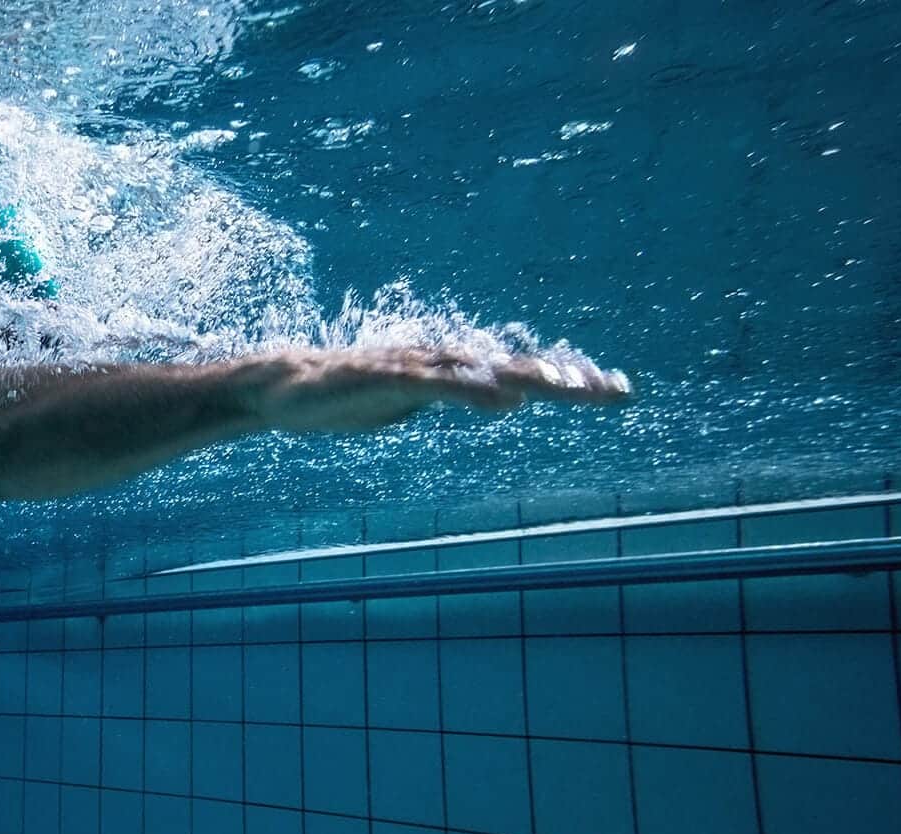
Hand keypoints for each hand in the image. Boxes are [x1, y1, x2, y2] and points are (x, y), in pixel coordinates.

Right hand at [251, 346, 630, 431]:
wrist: (282, 387)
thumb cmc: (346, 396)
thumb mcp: (415, 404)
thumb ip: (460, 399)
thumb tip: (509, 400)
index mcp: (449, 370)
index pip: (518, 372)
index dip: (565, 378)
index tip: (614, 389)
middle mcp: (440, 361)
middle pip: (516, 367)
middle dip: (568, 378)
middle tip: (618, 391)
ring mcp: (414, 367)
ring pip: (485, 370)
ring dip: (532, 377)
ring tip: (575, 387)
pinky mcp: (387, 379)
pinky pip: (437, 385)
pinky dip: (473, 391)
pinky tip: (504, 401)